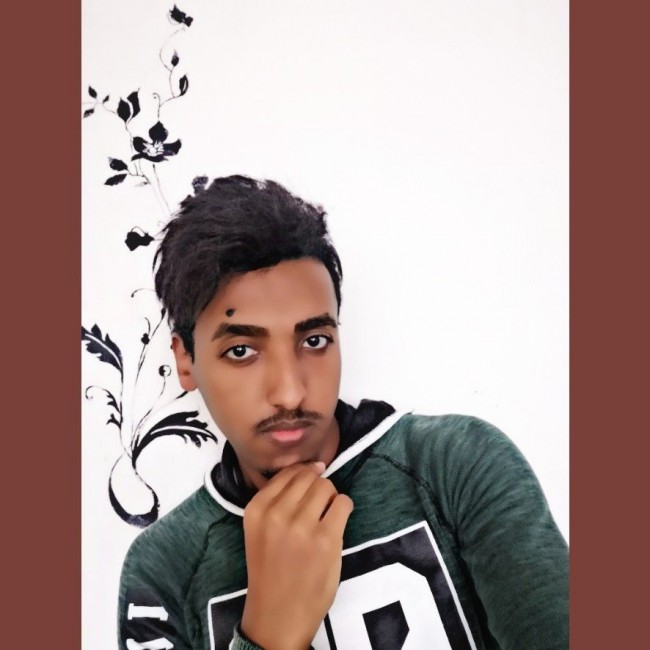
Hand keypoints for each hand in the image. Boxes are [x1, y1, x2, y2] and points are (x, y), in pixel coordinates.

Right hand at [240, 462, 353, 649]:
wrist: (277, 615)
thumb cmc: (271, 570)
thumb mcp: (261, 530)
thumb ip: (277, 501)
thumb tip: (312, 469)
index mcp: (256, 509)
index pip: (287, 473)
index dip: (303, 474)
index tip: (310, 485)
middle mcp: (276, 514)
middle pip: (309, 477)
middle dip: (318, 486)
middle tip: (319, 506)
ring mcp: (301, 526)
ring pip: (326, 486)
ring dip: (331, 498)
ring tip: (327, 516)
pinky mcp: (325, 539)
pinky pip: (343, 503)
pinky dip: (344, 508)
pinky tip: (337, 523)